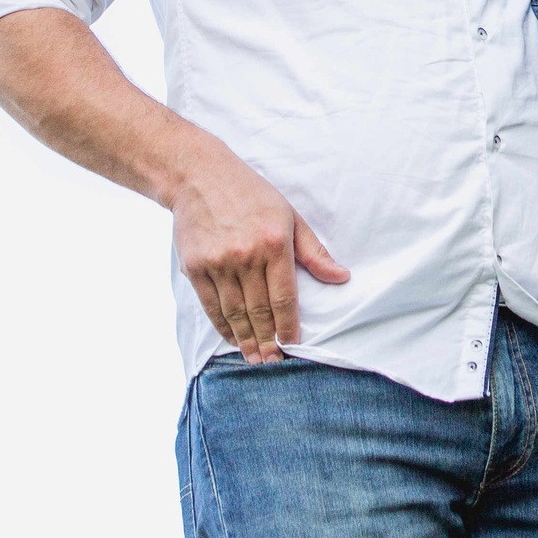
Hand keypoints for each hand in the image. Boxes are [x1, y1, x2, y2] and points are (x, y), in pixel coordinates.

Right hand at [168, 140, 349, 362]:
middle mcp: (246, 256)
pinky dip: (222, 325)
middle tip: (274, 361)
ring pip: (235, 312)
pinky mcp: (196, 266)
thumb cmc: (251, 195)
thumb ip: (314, 251)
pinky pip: (211, 305)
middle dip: (268, 340)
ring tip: (255, 358)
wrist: (200, 176)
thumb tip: (341, 277)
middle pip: (259, 310)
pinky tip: (232, 337)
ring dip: (246, 339)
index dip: (288, 325)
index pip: (284, 297)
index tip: (293, 343)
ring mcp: (218, 263)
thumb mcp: (290, 216)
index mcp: (274, 243)